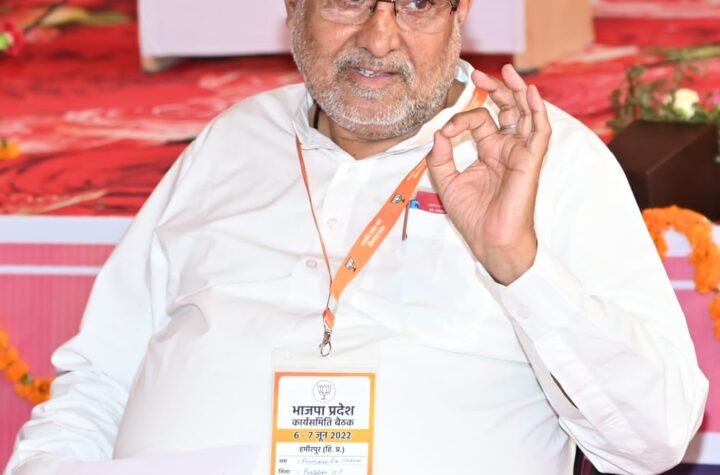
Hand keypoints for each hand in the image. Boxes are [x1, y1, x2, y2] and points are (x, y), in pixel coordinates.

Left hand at [426, 65, 551, 284]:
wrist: (490, 240)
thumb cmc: (473, 217)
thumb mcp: (446, 183)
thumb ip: (440, 158)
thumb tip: (439, 134)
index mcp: (488, 151)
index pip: (478, 121)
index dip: (460, 119)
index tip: (445, 132)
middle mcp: (506, 148)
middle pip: (506, 109)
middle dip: (495, 90)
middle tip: (479, 76)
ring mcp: (520, 152)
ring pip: (525, 113)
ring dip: (517, 92)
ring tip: (507, 73)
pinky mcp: (531, 160)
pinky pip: (540, 131)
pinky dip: (537, 111)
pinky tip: (530, 93)